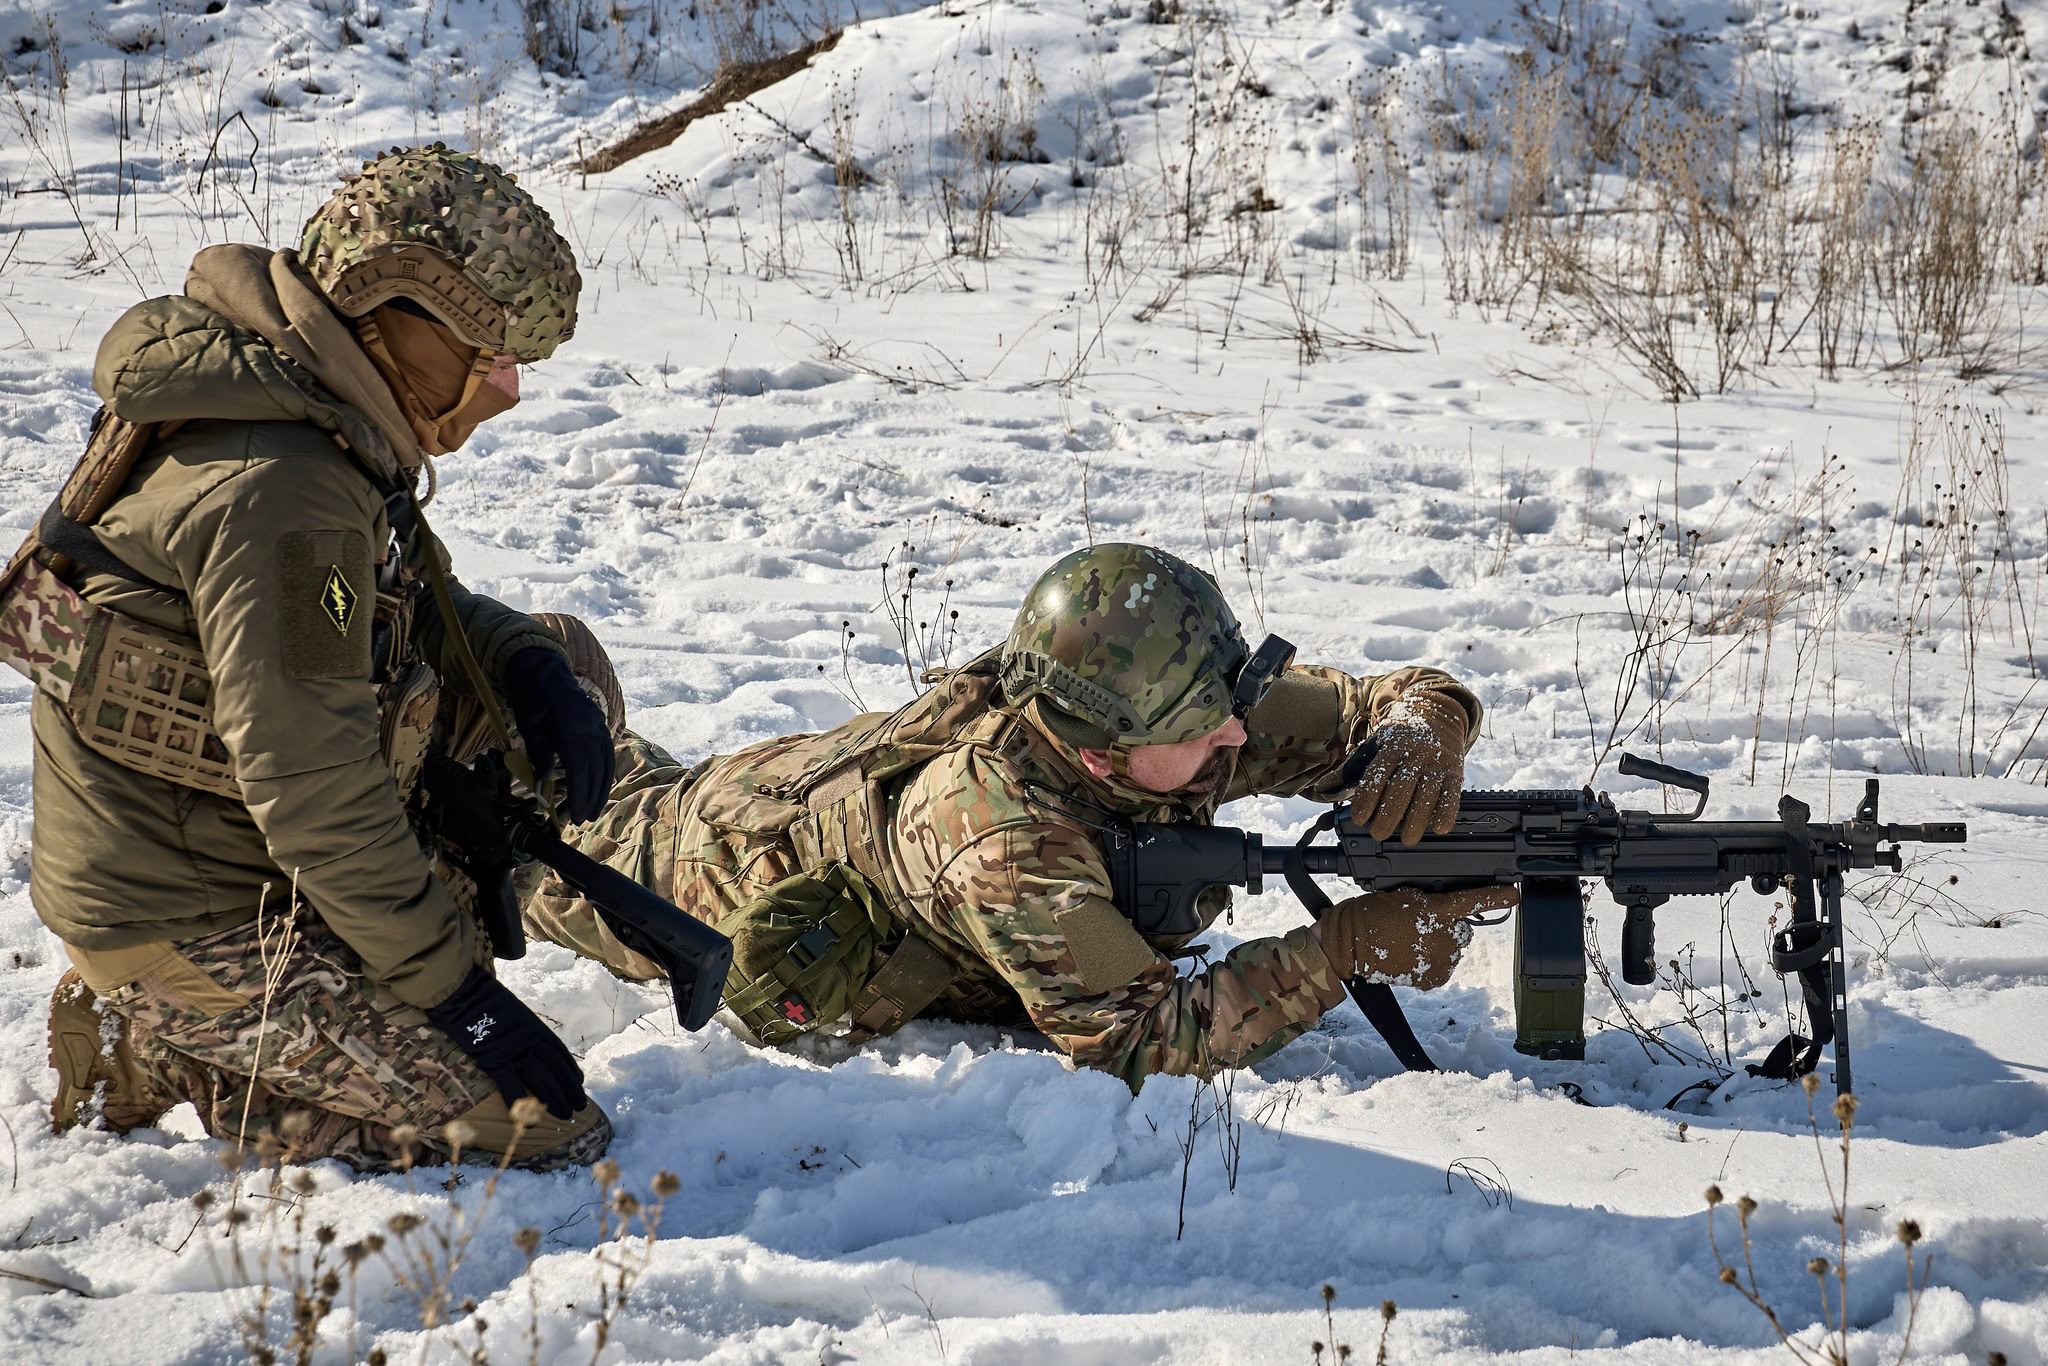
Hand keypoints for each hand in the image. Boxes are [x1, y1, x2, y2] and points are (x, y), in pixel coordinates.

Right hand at [423, 966, 587, 1118]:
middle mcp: (531, 1040)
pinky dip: (521, 1104)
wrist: (464, 993)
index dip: (570, 1069)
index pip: (560, 1052)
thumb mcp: (511, 1009)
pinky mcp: (495, 1060)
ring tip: (566, 1115)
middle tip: (580, 1107)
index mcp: (535, 1027)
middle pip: (557, 1068)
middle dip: (570, 1089)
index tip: (579, 1082)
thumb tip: (523, 1035)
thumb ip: (520, 1024)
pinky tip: (531, 1120)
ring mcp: (515, 1051)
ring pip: (543, 1080)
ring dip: (556, 1099)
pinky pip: (512, 1086)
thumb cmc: (482, 998)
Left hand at [503, 647, 614, 821]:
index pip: (579, 769)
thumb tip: (546, 780)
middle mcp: (589, 726)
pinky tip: (601, 785)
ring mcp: (597, 723)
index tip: (575, 814)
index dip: (579, 794)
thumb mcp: (527, 724)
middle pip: (595, 769)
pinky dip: (606, 771)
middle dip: (591, 797)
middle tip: (585, 819)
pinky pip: (607, 751)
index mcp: (570, 727)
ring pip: (606, 762)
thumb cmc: (530, 697)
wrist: (543, 668)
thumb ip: (539, 751)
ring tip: (594, 808)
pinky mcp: (599, 722)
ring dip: (601, 788)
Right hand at [1315, 886, 1518, 989]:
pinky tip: (1411, 957)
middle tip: (1418, 927)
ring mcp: (1440, 959)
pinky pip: (1442, 967)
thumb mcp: (1403, 895)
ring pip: (1452, 949)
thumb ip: (1430, 902)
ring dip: (1438, 945)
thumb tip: (1443, 909)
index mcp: (1437, 910)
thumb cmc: (1371, 914)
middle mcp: (1445, 935)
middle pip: (1461, 929)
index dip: (1498, 897)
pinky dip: (1431, 963)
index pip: (1474, 900)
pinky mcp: (1433, 977)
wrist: (1350, 944)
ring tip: (1409, 942)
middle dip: (1447, 927)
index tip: (1515, 894)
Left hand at [1348, 689, 1470, 844]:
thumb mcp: (1373, 747)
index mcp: (1391, 747)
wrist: (1436, 716)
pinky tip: (1439, 828)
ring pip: (1427, 793)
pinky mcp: (1455, 771)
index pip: (1376, 775)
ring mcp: (1437, 763)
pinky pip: (1452, 793)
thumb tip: (1321, 788)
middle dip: (1388, 814)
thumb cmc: (1399, 738)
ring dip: (1417, 819)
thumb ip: (1349, 770)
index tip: (1358, 818)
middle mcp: (1415, 754)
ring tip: (1407, 839)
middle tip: (1378, 834)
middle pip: (1401, 787)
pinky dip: (1447, 811)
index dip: (1366, 799)